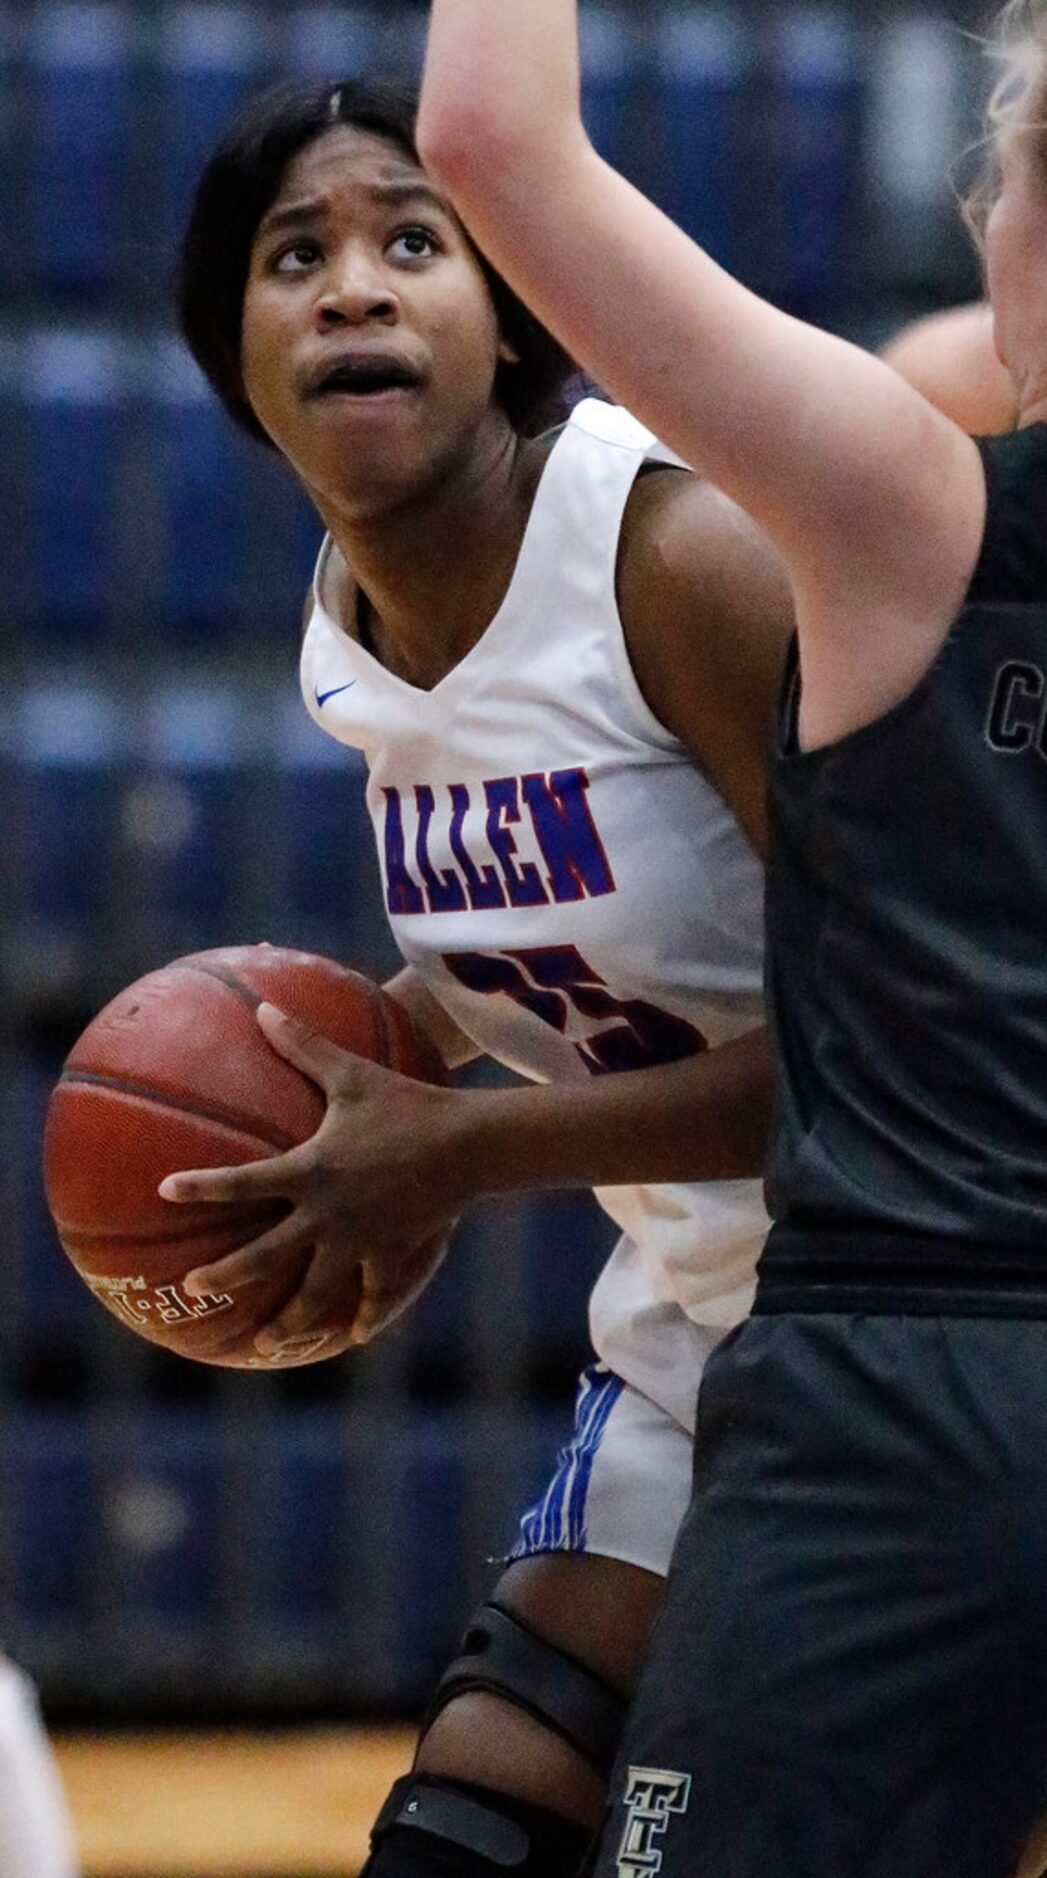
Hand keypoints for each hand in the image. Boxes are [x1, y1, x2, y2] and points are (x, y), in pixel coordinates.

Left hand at [158, 1002, 465, 1354]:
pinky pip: (374, 1295)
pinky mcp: (392, 1255)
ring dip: (289, 1320)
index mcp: (311, 1171)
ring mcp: (360, 1240)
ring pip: (316, 1291)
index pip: (244, 1181)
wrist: (467, 1144)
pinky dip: (364, 1316)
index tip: (167, 1191)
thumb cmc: (406, 1103)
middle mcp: (328, 1214)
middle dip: (227, 1274)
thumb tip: (264, 1010)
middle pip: (266, 1255)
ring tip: (265, 1343)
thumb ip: (304, 1046)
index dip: (203, 1186)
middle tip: (193, 1288)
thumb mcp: (352, 1073)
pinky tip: (353, 1336)